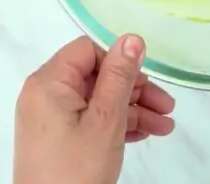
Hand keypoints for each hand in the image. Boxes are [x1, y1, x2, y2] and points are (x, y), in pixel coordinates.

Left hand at [13, 34, 175, 183]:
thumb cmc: (75, 171)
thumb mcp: (105, 120)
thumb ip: (119, 77)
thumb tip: (132, 39)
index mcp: (48, 83)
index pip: (87, 51)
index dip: (118, 62)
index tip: (145, 81)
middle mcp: (44, 96)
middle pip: (95, 77)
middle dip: (132, 90)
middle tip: (165, 106)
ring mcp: (48, 119)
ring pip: (95, 101)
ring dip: (131, 110)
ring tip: (164, 126)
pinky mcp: (55, 140)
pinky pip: (88, 120)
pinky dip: (114, 125)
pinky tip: (143, 134)